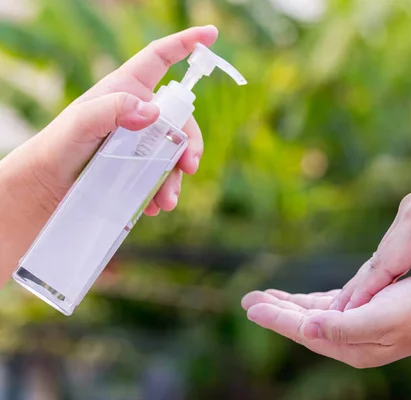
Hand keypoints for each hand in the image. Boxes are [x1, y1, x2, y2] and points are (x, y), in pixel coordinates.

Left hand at [6, 26, 217, 215]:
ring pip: (175, 152)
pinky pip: (164, 175)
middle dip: (190, 143)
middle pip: (180, 118)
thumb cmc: (58, 147)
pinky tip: (152, 205)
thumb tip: (153, 112)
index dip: (186, 44)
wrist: (48, 188)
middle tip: (190, 166)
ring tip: (164, 201)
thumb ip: (113, 109)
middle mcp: (139, 112)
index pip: (160, 58)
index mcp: (127, 89)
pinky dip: (163, 190)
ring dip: (176, 177)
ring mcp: (142, 140)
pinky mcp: (141, 166)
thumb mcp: (80, 123)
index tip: (211, 34)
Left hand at [241, 272, 410, 367]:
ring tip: (265, 298)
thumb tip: (305, 330)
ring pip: (313, 317)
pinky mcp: (365, 316)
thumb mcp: (379, 319)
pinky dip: (311, 304)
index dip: (276, 317)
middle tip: (249, 300)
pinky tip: (301, 300)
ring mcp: (356, 329)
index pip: (302, 330)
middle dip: (276, 311)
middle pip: (303, 324)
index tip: (251, 306)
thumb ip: (342, 328)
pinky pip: (329, 310)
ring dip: (289, 307)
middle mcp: (348, 340)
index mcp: (347, 343)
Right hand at [331, 167, 410, 326]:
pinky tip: (379, 280)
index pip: (384, 265)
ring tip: (351, 302)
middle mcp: (410, 210)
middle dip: (359, 287)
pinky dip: (387, 264)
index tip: (342, 316)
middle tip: (334, 314)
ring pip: (386, 250)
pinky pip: (397, 243)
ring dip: (372, 276)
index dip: (364, 292)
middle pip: (378, 257)